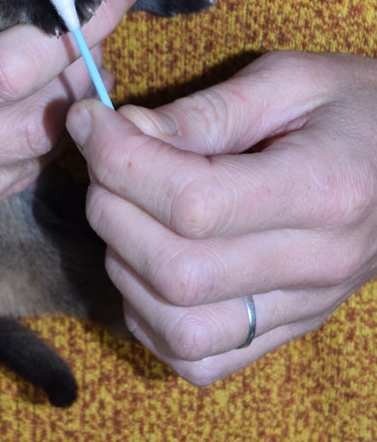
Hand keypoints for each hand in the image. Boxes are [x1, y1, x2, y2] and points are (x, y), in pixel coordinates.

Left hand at [67, 51, 376, 383]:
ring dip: (124, 266)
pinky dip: (150, 320)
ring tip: (126, 209)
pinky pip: (198, 361)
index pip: (194, 202)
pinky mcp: (288, 331)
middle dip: (111, 208)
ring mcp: (303, 309)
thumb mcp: (291, 80)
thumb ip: (207, 110)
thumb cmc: (358, 108)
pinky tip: (147, 265)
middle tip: (104, 159)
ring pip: (179, 329)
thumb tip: (126, 130)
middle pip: (177, 270)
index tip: (92, 118)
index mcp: (323, 189)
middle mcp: (316, 263)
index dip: (121, 160)